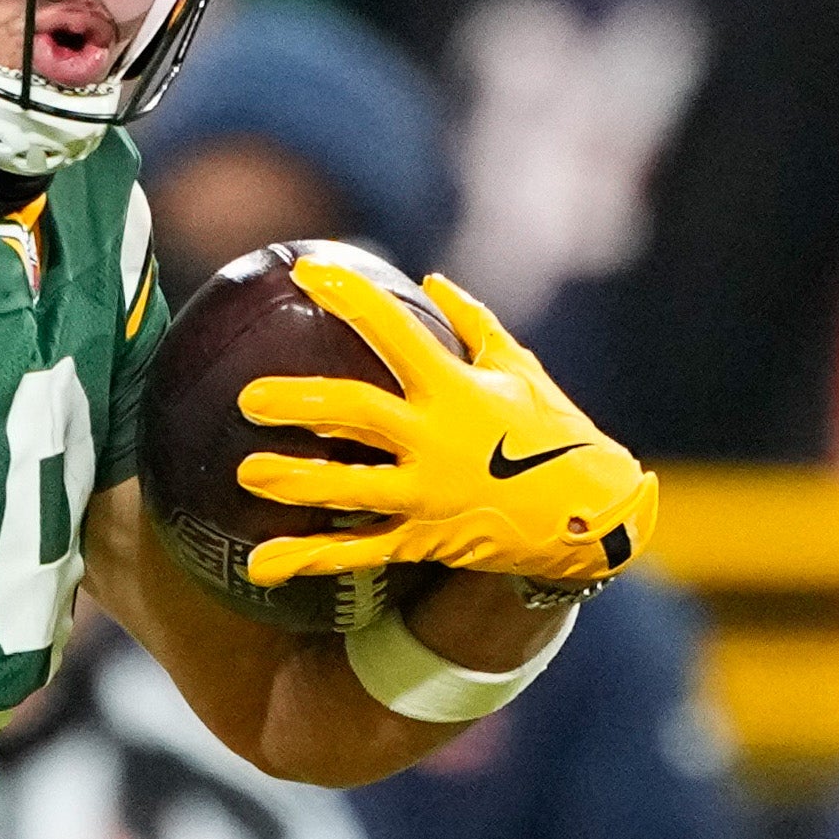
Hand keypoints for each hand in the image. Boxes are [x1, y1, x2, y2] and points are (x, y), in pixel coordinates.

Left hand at [235, 260, 657, 593]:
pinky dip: (308, 558)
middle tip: (251, 398)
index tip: (307, 273)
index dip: (351, 299)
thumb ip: (473, 322)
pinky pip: (358, 552)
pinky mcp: (423, 540)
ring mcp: (428, 495)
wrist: (591, 517)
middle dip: (302, 403)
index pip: (396, 332)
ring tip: (247, 472)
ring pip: (350, 487)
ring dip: (297, 480)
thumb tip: (431, 279)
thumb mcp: (520, 370)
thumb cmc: (553, 433)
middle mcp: (436, 441)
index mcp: (456, 390)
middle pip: (358, 414)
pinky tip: (260, 565)